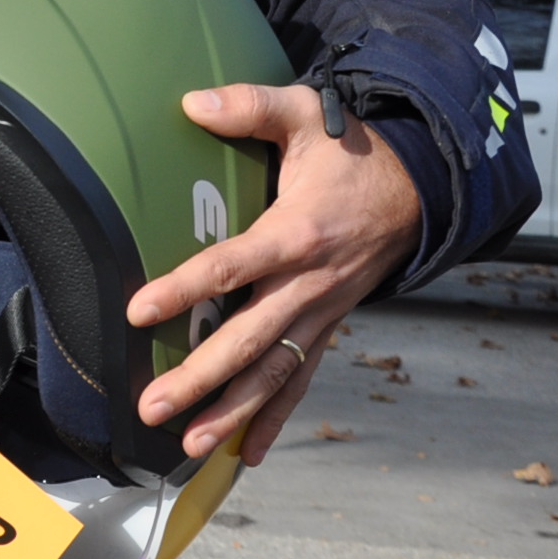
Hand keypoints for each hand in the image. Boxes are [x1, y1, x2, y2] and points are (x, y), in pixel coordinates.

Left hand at [125, 82, 422, 463]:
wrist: (417, 189)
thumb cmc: (349, 151)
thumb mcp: (305, 113)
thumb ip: (251, 106)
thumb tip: (192, 103)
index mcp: (298, 232)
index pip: (233, 265)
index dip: (185, 289)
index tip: (139, 311)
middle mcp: (310, 284)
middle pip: (249, 339)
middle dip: (202, 378)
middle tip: (153, 406)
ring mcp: (321, 313)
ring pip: (275, 372)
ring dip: (233, 412)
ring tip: (190, 445)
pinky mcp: (327, 327)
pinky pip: (302, 380)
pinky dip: (276, 419)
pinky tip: (248, 455)